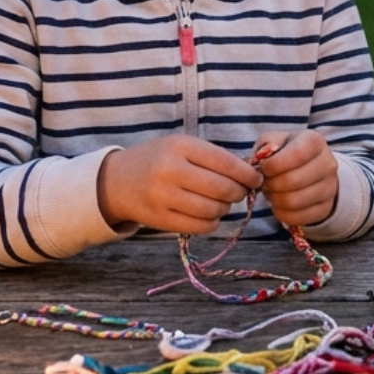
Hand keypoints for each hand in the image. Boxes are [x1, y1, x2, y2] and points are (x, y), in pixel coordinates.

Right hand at [96, 135, 261, 234]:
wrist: (117, 181)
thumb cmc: (158, 160)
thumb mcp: (182, 147)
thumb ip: (213, 157)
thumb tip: (251, 173)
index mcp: (180, 146)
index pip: (226, 163)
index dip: (248, 174)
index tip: (256, 179)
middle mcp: (171, 170)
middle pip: (223, 189)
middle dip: (239, 192)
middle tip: (239, 191)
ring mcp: (164, 197)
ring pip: (214, 209)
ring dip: (225, 208)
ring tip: (221, 201)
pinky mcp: (160, 220)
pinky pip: (201, 226)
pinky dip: (212, 222)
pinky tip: (208, 213)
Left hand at [253, 131, 338, 226]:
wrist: (311, 169)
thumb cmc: (287, 153)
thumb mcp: (275, 141)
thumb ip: (265, 146)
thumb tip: (262, 162)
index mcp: (315, 142)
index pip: (296, 154)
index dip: (273, 164)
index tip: (264, 168)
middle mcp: (328, 164)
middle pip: (293, 181)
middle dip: (271, 184)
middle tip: (265, 182)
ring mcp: (330, 188)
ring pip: (294, 201)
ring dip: (274, 199)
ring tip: (272, 192)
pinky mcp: (325, 208)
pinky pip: (297, 217)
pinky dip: (281, 213)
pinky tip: (279, 204)